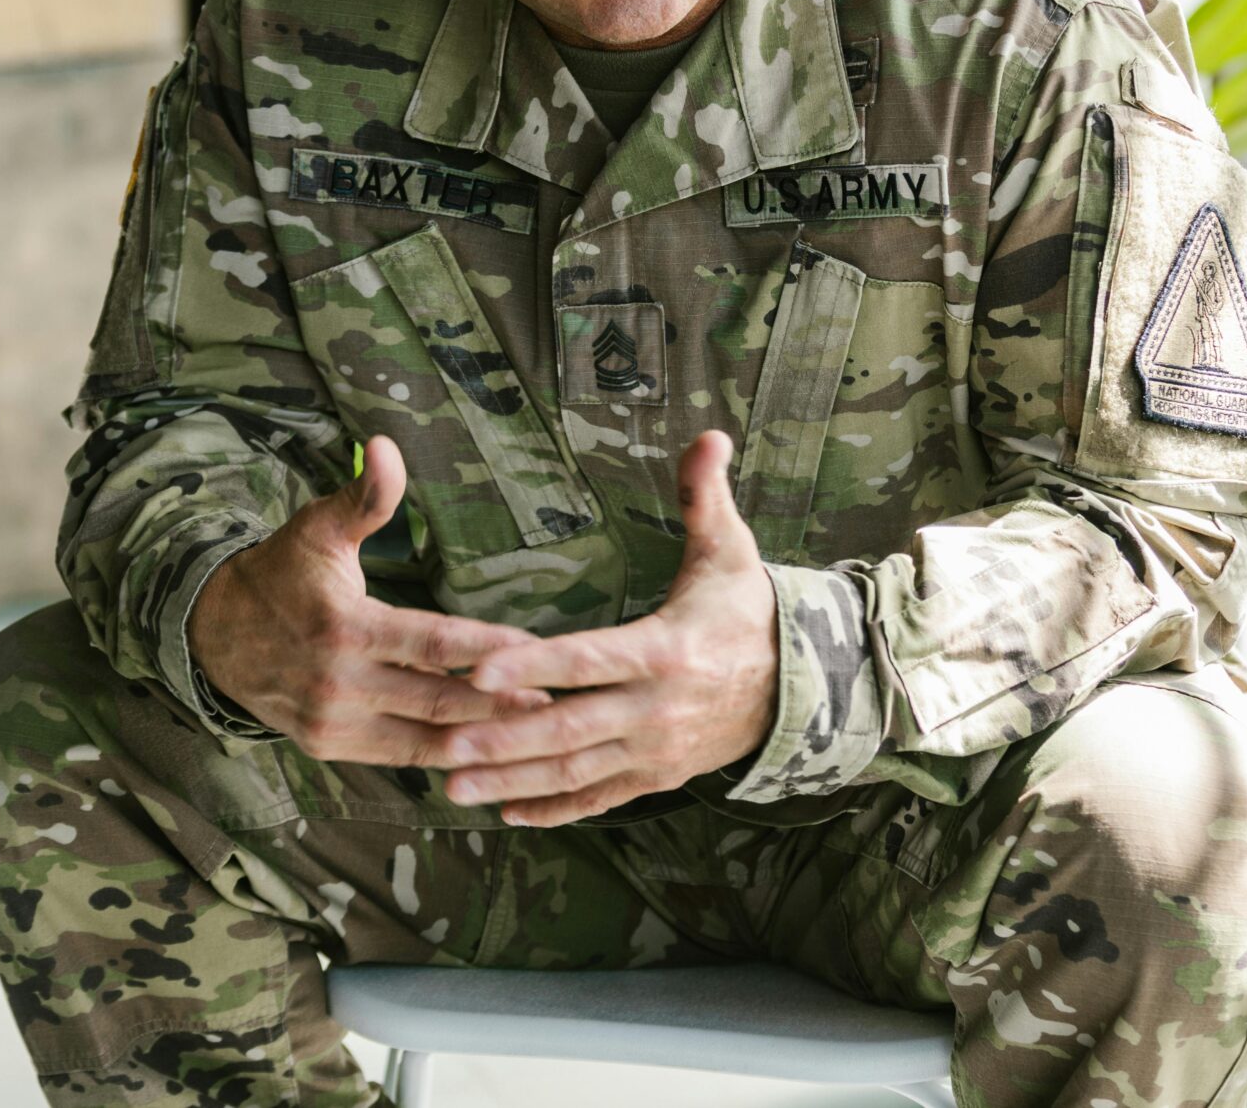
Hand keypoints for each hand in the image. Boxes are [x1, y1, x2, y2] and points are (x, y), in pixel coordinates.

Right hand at [190, 435, 552, 762]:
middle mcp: (339, 683)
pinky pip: (399, 757)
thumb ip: (365, 497)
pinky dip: (446, 757)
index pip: (431, 643)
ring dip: (484, 739)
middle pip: (438, 700)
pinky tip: (492, 753)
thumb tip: (387, 446)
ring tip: (541, 732)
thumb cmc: (280, 573)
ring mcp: (333, 723)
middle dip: (501, 703)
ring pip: (425, 739)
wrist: (212, 634)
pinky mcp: (328, 747)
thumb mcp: (318, 528)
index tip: (537, 650)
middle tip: (561, 700)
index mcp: (344, 628)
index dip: (486, 649)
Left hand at [443, 430, 778, 825]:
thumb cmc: (748, 609)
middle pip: (571, 728)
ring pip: (576, 772)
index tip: (477, 672)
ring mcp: (656, 750)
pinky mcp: (658, 776)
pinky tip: (506, 813)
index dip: (533, 668)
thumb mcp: (730, 549)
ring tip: (451, 784)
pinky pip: (600, 799)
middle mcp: (657, 708)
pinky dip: (553, 809)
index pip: (589, 659)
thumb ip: (705, 495)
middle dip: (504, 740)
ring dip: (512, 781)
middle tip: (442, 746)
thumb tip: (710, 434)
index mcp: (666, 649)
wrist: (803, 684)